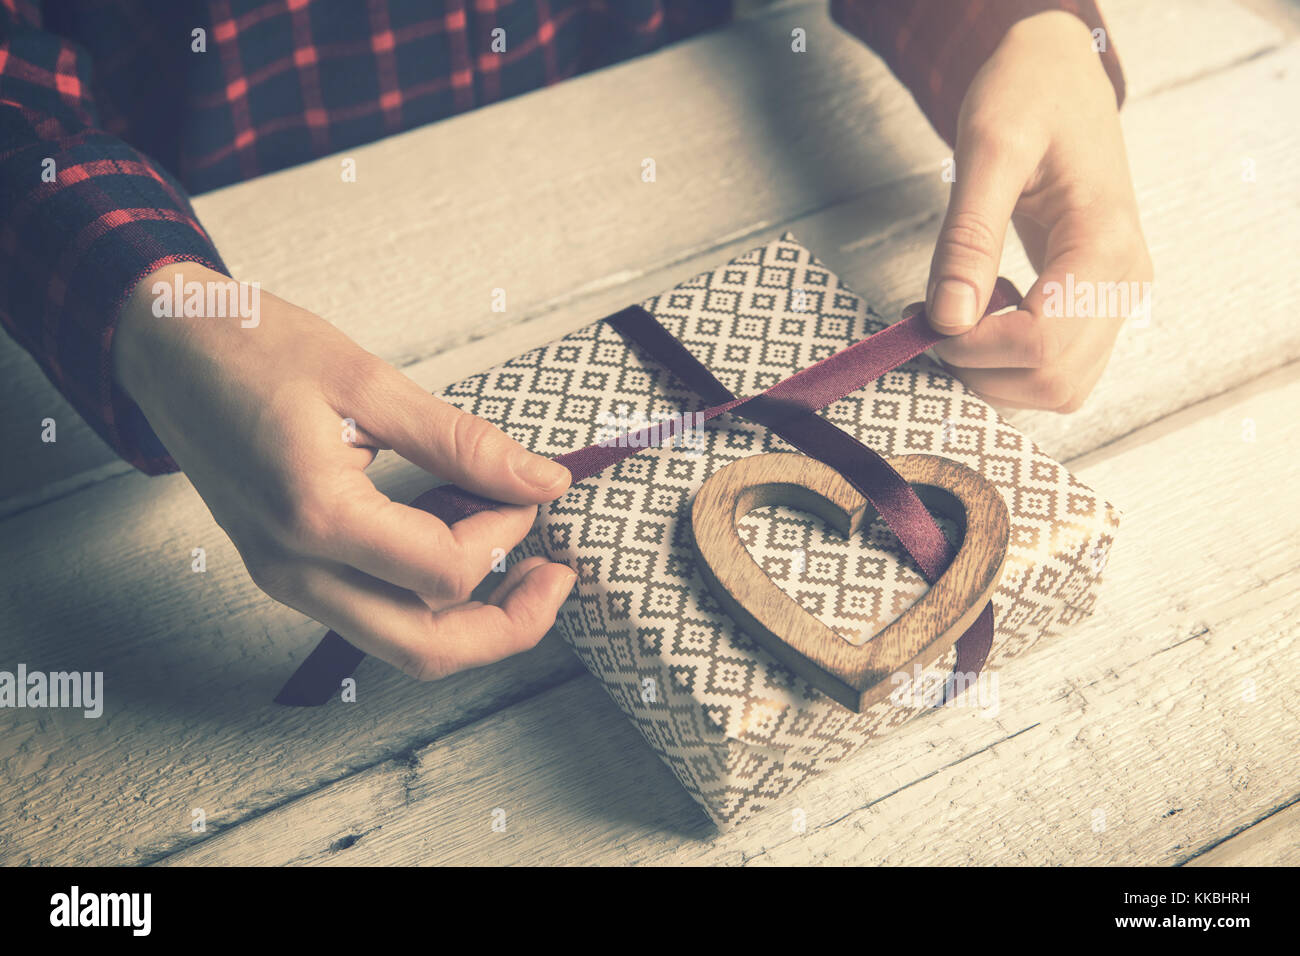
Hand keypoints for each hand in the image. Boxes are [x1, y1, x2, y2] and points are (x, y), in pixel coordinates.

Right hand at [113, 262, 576, 680]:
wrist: (166, 346)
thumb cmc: (253, 347)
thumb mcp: (369, 382)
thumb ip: (462, 441)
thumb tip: (543, 481)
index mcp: (314, 516)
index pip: (444, 574)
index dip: (505, 534)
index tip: (525, 488)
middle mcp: (295, 568)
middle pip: (426, 650)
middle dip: (508, 625)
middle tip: (555, 577)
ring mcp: (285, 578)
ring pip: (401, 644)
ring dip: (470, 615)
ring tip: (512, 550)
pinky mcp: (287, 570)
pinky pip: (373, 612)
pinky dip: (428, 593)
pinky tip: (457, 535)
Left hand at [923, 11, 1152, 410]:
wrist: (1060, 79)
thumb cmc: (1028, 97)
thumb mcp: (986, 150)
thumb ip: (968, 238)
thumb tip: (948, 319)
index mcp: (1107, 244)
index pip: (1042, 344)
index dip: (973, 348)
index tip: (928, 318)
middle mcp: (1127, 283)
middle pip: (1052, 382)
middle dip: (979, 368)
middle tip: (932, 320)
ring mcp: (1120, 299)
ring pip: (1058, 389)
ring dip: (993, 373)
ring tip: (958, 314)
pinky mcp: (1099, 306)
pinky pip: (1058, 367)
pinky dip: (1009, 362)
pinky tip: (985, 312)